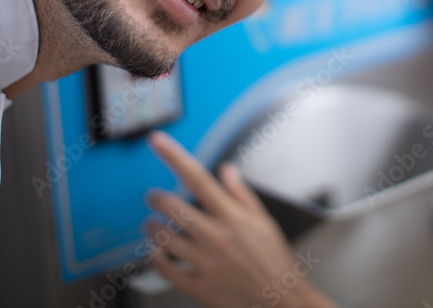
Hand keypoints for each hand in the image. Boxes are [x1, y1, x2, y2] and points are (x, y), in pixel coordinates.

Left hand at [143, 132, 335, 307]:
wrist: (280, 300)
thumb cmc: (274, 261)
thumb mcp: (264, 221)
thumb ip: (241, 194)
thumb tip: (225, 170)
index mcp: (231, 216)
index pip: (196, 177)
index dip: (174, 156)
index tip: (157, 141)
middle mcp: (214, 236)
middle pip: (170, 207)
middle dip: (155, 197)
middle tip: (153, 196)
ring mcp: (203, 262)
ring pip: (162, 237)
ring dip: (151, 226)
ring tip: (152, 224)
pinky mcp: (197, 286)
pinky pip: (164, 268)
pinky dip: (155, 257)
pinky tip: (156, 251)